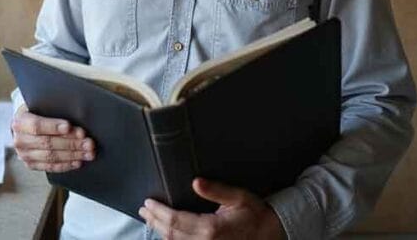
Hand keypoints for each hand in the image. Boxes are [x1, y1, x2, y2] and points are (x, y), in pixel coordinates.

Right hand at [11, 104, 95, 172]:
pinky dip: (66, 165)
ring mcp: (24, 154)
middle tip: (88, 142)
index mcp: (20, 121)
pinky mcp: (31, 165)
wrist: (25, 126)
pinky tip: (78, 161)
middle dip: (71, 143)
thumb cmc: (38, 112)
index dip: (53, 126)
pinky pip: (50, 167)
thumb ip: (54, 108)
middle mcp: (20, 140)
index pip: (36, 125)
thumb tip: (77, 112)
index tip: (69, 127)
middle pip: (47, 143)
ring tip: (88, 152)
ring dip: (72, 155)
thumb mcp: (42, 105)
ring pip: (51, 156)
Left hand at [138, 178, 285, 239]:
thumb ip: (217, 190)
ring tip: (150, 219)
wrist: (272, 233)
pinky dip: (172, 239)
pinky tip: (167, 232)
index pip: (176, 221)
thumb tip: (196, 182)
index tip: (148, 202)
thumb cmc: (255, 214)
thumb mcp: (239, 197)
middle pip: (171, 234)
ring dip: (160, 231)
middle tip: (144, 210)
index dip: (159, 212)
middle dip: (155, 221)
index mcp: (211, 228)